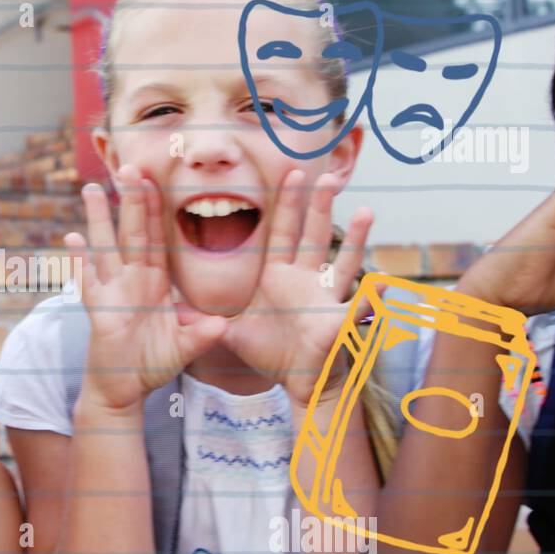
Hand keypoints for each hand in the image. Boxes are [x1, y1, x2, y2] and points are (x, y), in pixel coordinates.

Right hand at [64, 164, 228, 410]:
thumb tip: (221, 323)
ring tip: (92, 189)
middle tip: (129, 167)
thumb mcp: (184, 347)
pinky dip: (79, 262)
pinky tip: (71, 239)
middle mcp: (132, 280)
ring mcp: (112, 292)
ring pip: (105, 247)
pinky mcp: (97, 310)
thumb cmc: (152, 363)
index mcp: (154, 282)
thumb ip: (202, 333)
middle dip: (131, 201)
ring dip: (99, 219)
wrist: (125, 388)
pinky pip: (87, 281)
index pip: (157, 238)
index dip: (157, 210)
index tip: (156, 180)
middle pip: (133, 233)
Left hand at [180, 170, 372, 402]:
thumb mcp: (231, 330)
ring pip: (342, 263)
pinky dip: (371, 299)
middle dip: (319, 207)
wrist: (295, 381)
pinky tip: (384, 284)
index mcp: (279, 275)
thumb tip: (170, 308)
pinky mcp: (336, 326)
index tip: (292, 173)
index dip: (288, 203)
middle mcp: (305, 281)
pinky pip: (357, 311)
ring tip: (366, 212)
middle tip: (327, 175)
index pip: (284, 232)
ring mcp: (324, 300)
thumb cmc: (271, 351)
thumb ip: (203, 317)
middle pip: (313, 236)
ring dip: (354, 240)